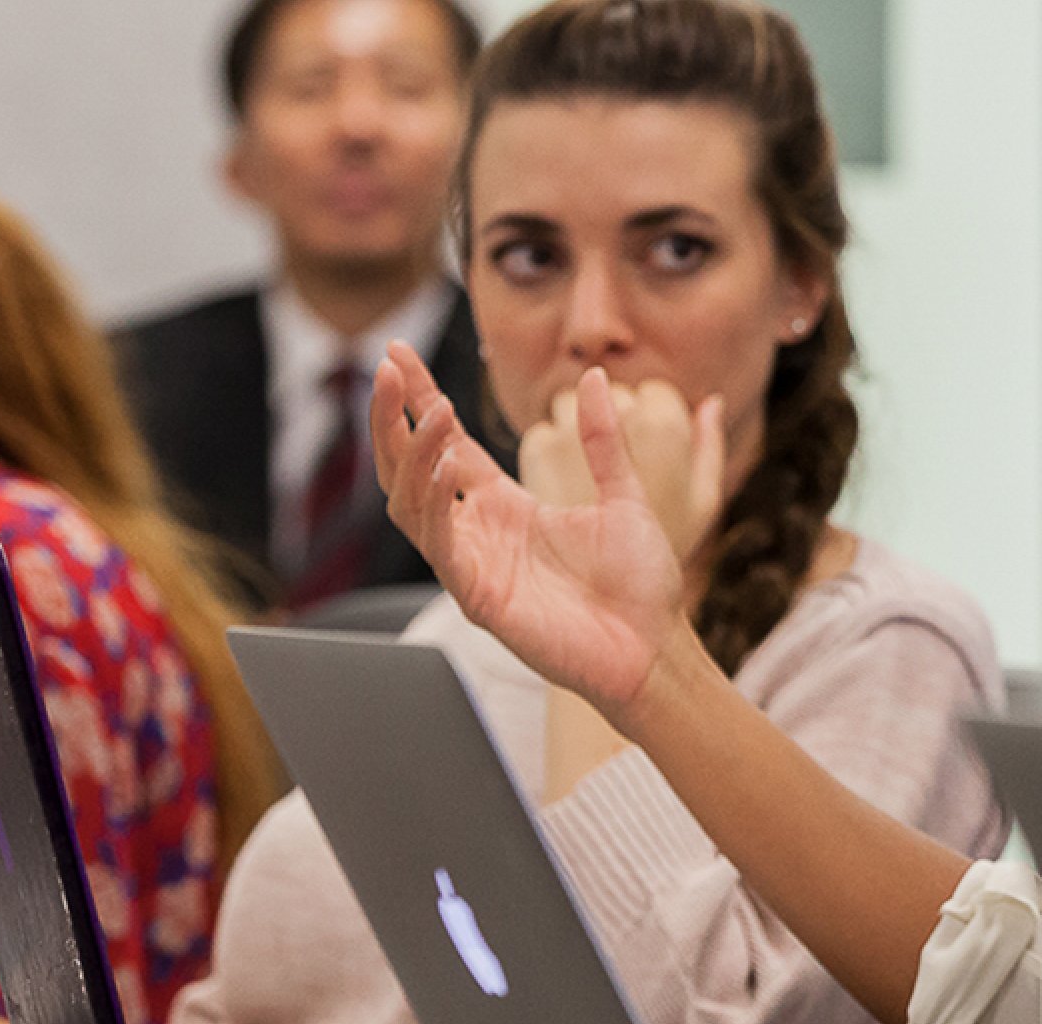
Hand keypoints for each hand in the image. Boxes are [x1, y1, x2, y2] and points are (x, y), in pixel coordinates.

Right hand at [371, 342, 692, 710]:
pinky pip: (439, 543)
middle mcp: (480, 534)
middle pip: (412, 469)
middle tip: (386, 368)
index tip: (397, 354)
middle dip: (392, 419)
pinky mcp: (477, 597)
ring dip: (413, 453)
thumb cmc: (641, 586)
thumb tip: (593, 376)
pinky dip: (434, 501)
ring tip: (429, 409)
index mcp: (507, 508)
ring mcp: (473, 566)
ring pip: (410, 503)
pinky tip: (444, 464)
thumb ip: (603, 440)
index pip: (447, 446)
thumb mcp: (625, 496)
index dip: (419, 401)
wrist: (656, 650)